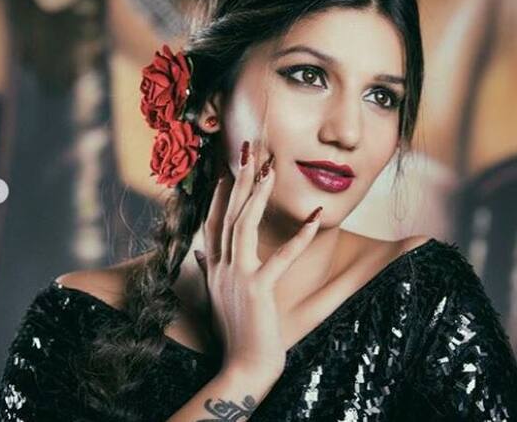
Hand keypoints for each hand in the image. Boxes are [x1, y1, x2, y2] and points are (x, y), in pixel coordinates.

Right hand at [193, 141, 322, 376]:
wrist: (241, 367)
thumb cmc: (234, 330)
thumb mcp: (217, 294)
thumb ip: (209, 266)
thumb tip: (200, 246)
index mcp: (215, 266)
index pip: (214, 221)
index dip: (220, 193)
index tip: (227, 168)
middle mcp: (221, 267)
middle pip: (229, 214)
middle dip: (239, 180)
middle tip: (249, 150)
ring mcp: (237, 278)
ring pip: (244, 226)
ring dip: (258, 195)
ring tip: (271, 169)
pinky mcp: (257, 291)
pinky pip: (281, 257)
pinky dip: (300, 236)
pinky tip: (316, 216)